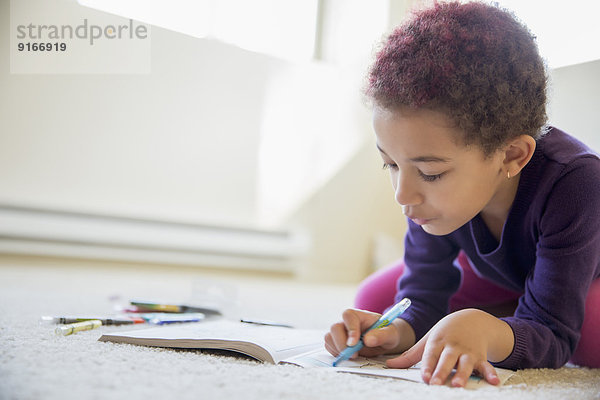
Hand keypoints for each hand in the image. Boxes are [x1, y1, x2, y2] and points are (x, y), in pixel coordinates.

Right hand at [324, 308, 414, 358]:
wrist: (384, 340)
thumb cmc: (387, 333)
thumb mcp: (390, 334)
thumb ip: (381, 335)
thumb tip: (368, 340)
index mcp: (358, 315)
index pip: (348, 316)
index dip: (350, 329)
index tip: (354, 344)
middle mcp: (346, 321)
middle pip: (335, 327)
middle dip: (341, 343)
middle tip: (354, 355)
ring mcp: (340, 331)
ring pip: (329, 337)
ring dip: (338, 349)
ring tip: (354, 356)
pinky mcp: (336, 341)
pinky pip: (329, 346)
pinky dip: (336, 353)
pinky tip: (349, 356)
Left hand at [385, 308, 513, 386]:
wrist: (473, 319)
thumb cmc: (446, 332)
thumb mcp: (429, 339)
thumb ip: (410, 355)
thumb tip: (389, 364)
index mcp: (438, 341)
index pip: (431, 354)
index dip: (427, 365)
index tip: (424, 377)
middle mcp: (453, 346)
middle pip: (446, 360)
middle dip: (441, 372)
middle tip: (435, 384)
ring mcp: (468, 351)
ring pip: (465, 364)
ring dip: (462, 374)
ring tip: (458, 385)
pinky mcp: (481, 356)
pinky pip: (487, 366)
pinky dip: (491, 373)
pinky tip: (493, 382)